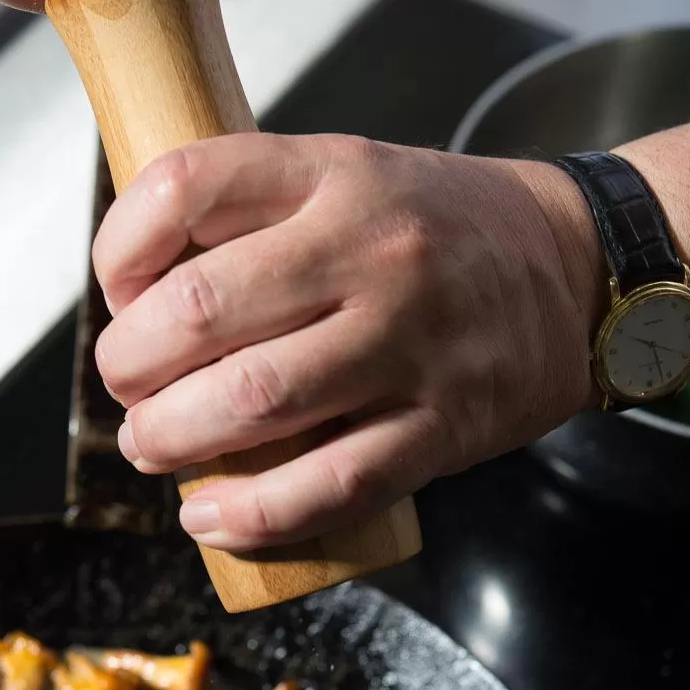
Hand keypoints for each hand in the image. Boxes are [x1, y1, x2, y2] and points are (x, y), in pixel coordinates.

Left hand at [93, 134, 605, 550]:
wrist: (572, 268)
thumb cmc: (435, 230)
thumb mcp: (347, 176)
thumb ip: (253, 214)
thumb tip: (136, 297)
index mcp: (335, 173)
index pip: (187, 186)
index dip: (120, 248)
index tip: (117, 292)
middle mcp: (371, 250)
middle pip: (202, 311)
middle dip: (130, 365)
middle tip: (126, 387)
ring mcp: (410, 343)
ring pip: (255, 401)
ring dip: (173, 438)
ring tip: (152, 445)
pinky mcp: (440, 427)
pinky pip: (331, 484)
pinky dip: (253, 513)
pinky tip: (209, 516)